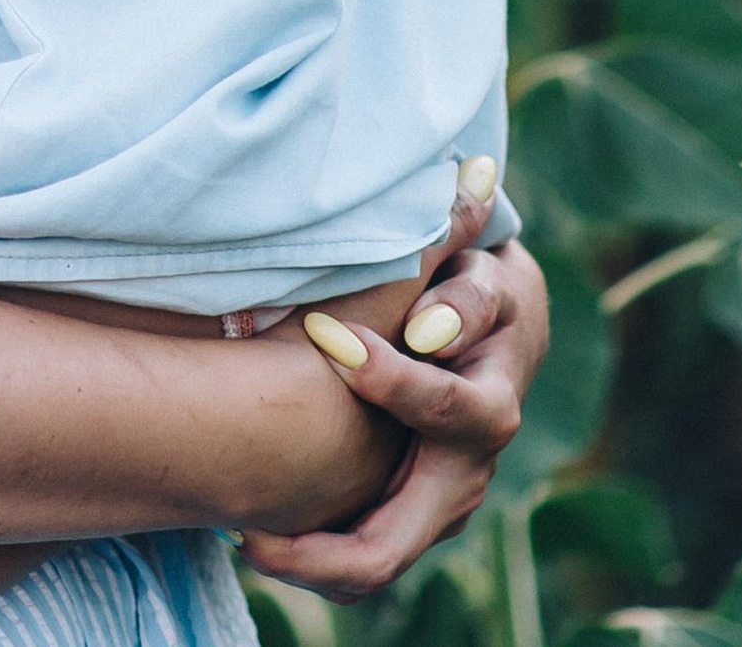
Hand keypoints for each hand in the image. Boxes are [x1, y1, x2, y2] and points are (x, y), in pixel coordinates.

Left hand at [243, 209, 546, 597]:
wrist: (497, 334)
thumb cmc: (475, 284)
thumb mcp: (470, 262)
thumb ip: (459, 242)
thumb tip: (475, 178)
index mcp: (486, 406)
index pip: (444, 409)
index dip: (392, 379)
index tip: (325, 335)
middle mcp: (463, 472)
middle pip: (396, 538)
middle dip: (329, 546)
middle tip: (257, 532)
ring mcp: (436, 503)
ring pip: (374, 563)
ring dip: (310, 563)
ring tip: (244, 541)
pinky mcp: (409, 511)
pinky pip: (361, 557)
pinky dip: (313, 557)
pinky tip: (249, 536)